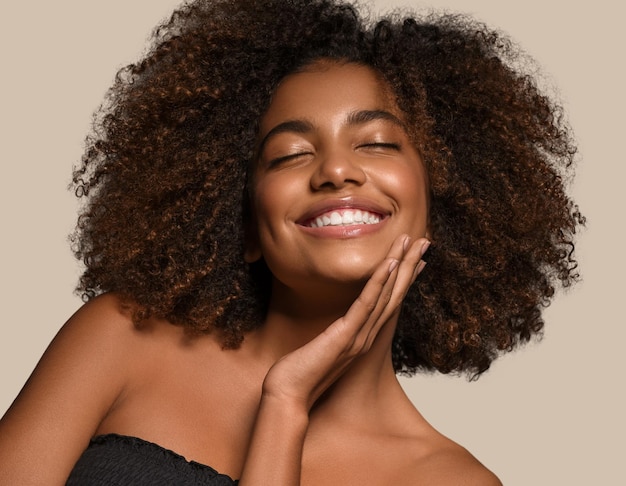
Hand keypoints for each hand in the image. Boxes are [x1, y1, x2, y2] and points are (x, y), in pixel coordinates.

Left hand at [260, 234, 429, 410]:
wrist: (289, 396)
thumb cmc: (301, 372)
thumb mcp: (324, 347)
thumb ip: (335, 335)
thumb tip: (336, 325)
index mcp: (363, 336)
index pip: (389, 302)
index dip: (404, 279)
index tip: (417, 260)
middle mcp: (367, 335)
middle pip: (395, 295)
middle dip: (410, 266)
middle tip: (426, 241)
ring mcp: (359, 336)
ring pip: (386, 295)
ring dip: (400, 265)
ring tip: (412, 242)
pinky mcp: (345, 335)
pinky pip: (366, 304)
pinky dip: (379, 282)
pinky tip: (389, 263)